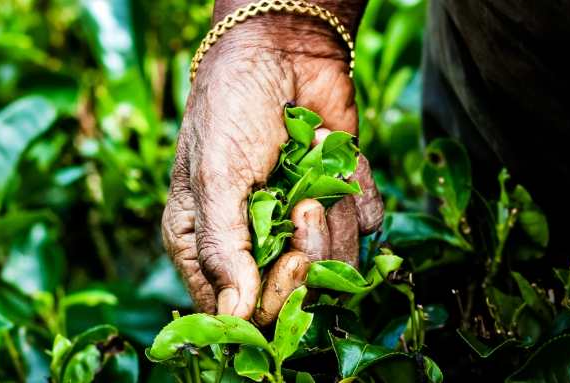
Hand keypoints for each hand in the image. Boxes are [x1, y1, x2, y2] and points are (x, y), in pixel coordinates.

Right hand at [161, 2, 381, 323]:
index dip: (273, 297)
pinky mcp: (336, 203)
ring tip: (311, 158)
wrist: (282, 47)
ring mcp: (296, 226)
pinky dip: (355, 186)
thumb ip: (222, 246)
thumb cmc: (230, 108)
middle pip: (295, 298)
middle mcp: (252, 245)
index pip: (240, 312)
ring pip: (337, 266)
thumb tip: (233, 317)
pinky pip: (364, 224)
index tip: (290, 259)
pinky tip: (327, 148)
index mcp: (204, 246)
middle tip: (304, 205)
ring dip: (333, 213)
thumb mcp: (214, 177)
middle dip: (309, 251)